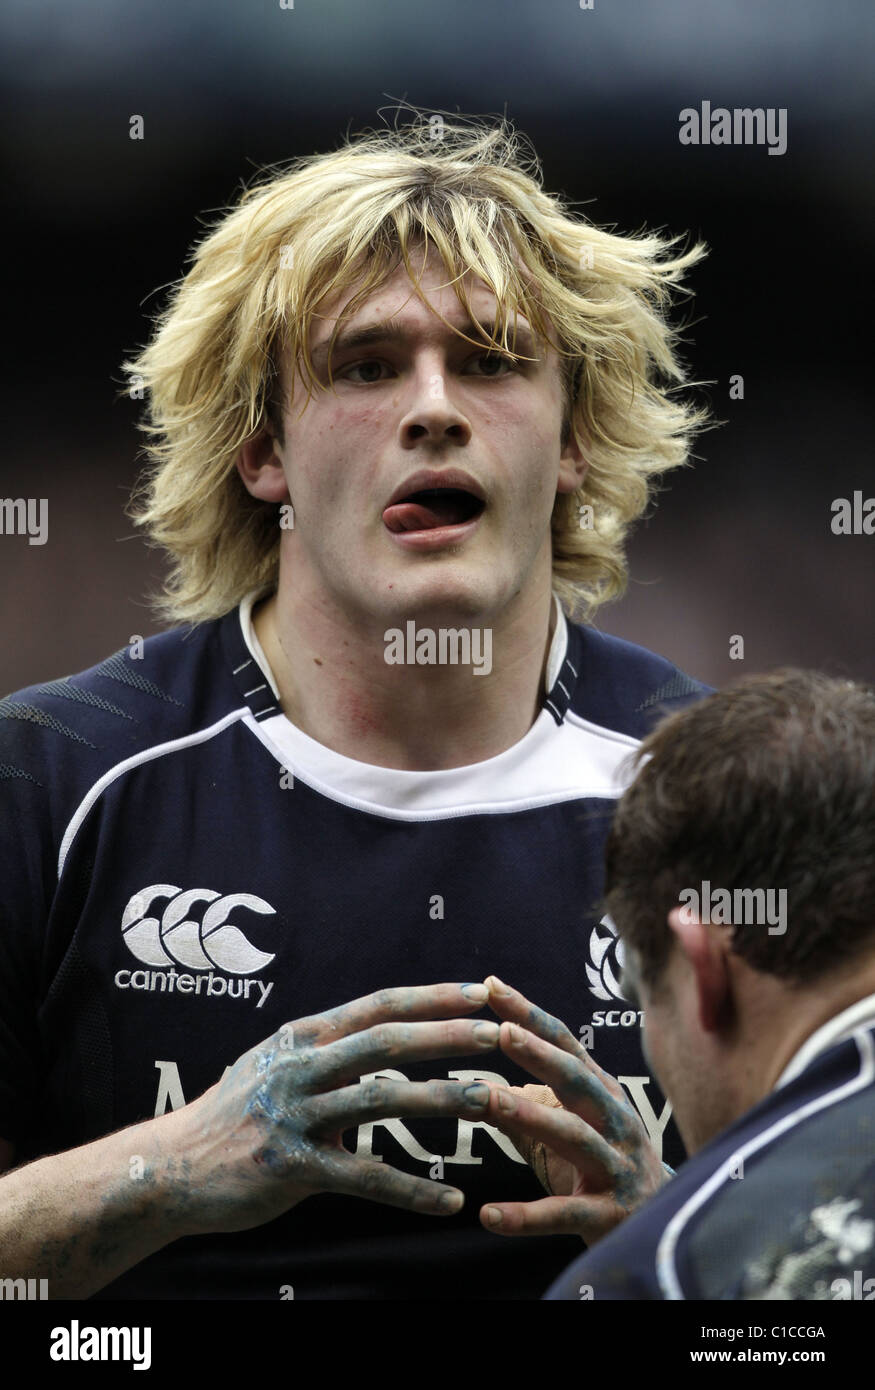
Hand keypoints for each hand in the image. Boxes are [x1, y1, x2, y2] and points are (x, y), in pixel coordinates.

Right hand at [175, 982, 498, 1234]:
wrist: (170, 1168)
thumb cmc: (231, 1116)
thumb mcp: (275, 1064)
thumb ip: (326, 1049)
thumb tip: (381, 1034)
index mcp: (302, 1036)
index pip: (379, 1005)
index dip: (432, 997)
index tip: (481, 991)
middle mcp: (299, 1067)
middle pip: (386, 1042)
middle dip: (448, 1035)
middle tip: (500, 1034)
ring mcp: (294, 1115)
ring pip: (383, 1101)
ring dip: (443, 1101)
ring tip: (493, 1103)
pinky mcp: (290, 1167)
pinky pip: (363, 1178)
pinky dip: (411, 1191)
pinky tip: (450, 1202)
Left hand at [476, 976, 668, 1242]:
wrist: (662, 1228)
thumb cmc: (605, 1166)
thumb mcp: (574, 1124)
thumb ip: (532, 1102)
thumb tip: (475, 1079)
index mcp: (603, 1093)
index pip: (565, 1044)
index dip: (529, 1015)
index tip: (491, 986)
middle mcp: (616, 1121)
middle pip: (577, 1080)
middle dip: (539, 1054)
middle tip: (501, 1031)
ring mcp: (616, 1167)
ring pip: (574, 1137)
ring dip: (531, 1117)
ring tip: (489, 1103)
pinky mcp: (610, 1215)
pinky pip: (565, 1214)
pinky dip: (526, 1216)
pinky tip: (488, 1216)